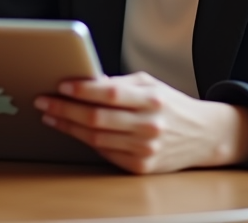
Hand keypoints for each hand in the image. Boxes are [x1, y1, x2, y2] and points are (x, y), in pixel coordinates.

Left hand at [34, 72, 247, 173]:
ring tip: (51, 115)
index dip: (82, 90)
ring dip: (68, 126)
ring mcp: (145, 149)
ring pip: (96, 138)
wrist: (204, 136)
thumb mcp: (150, 84)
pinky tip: (72, 130)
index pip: (110, 94)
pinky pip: (105, 153)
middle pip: (97, 118)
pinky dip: (85, 141)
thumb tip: (83, 81)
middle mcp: (149, 125)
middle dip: (65, 109)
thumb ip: (118, 84)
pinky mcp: (141, 166)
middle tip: (43, 101)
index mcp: (152, 99)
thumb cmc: (171, 104)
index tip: (60, 85)